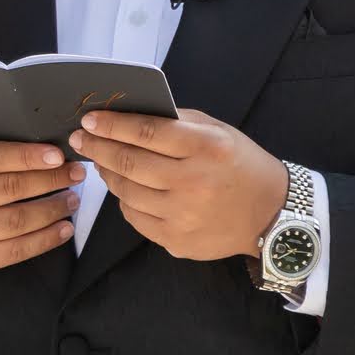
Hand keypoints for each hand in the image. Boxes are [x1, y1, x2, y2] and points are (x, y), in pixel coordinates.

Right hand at [0, 140, 85, 293]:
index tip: (58, 155)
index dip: (28, 156)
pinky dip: (45, 239)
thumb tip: (40, 153)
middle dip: (50, 180)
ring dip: (52, 208)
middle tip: (74, 174)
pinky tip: (62, 228)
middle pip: (9, 189)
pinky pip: (15, 251)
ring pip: (17, 220)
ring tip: (72, 198)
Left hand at [68, 109, 288, 262]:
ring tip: (102, 162)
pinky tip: (126, 188)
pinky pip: (135, 216)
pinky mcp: (176, 240)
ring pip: (126, 192)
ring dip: (108, 174)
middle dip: (97, 148)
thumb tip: (129, 114)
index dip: (112, 125)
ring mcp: (183, 215)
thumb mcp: (218, 132)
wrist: (274, 215)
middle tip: (81, 139)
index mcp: (206, 147)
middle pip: (128, 162)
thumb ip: (176, 122)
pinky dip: (125, 200)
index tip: (89, 120)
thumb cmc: (240, 165)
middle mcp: (193, 182)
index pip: (146, 132)